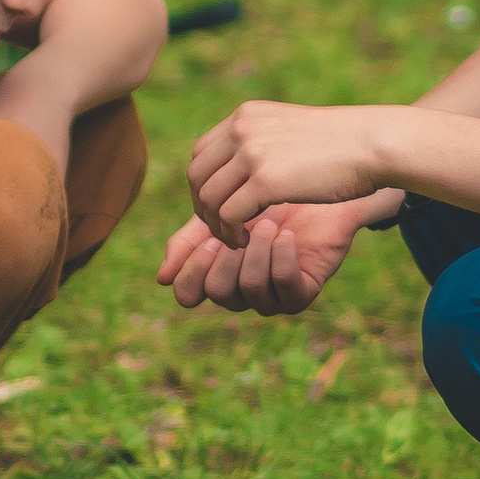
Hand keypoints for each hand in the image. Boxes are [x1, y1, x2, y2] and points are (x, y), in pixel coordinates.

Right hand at [156, 200, 368, 315]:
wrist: (317, 183)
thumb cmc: (268, 195)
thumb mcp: (222, 211)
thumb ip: (191, 239)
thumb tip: (162, 279)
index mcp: (217, 273)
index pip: (188, 293)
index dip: (193, 270)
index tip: (209, 238)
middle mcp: (242, 290)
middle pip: (218, 292)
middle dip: (227, 256)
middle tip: (241, 225)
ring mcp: (273, 295)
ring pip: (250, 289)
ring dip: (257, 250)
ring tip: (270, 222)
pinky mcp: (303, 292)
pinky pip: (284, 285)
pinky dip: (282, 255)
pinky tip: (287, 234)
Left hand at [188, 97, 400, 239]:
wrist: (373, 143)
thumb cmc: (342, 143)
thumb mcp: (291, 131)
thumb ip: (263, 141)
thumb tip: (245, 163)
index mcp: (247, 116)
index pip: (201, 152)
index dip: (205, 184)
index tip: (222, 206)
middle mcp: (242, 129)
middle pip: (197, 175)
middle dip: (204, 207)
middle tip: (222, 229)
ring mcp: (252, 153)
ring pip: (208, 198)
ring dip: (216, 225)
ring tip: (235, 238)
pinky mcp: (265, 181)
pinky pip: (228, 215)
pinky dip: (231, 233)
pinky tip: (246, 240)